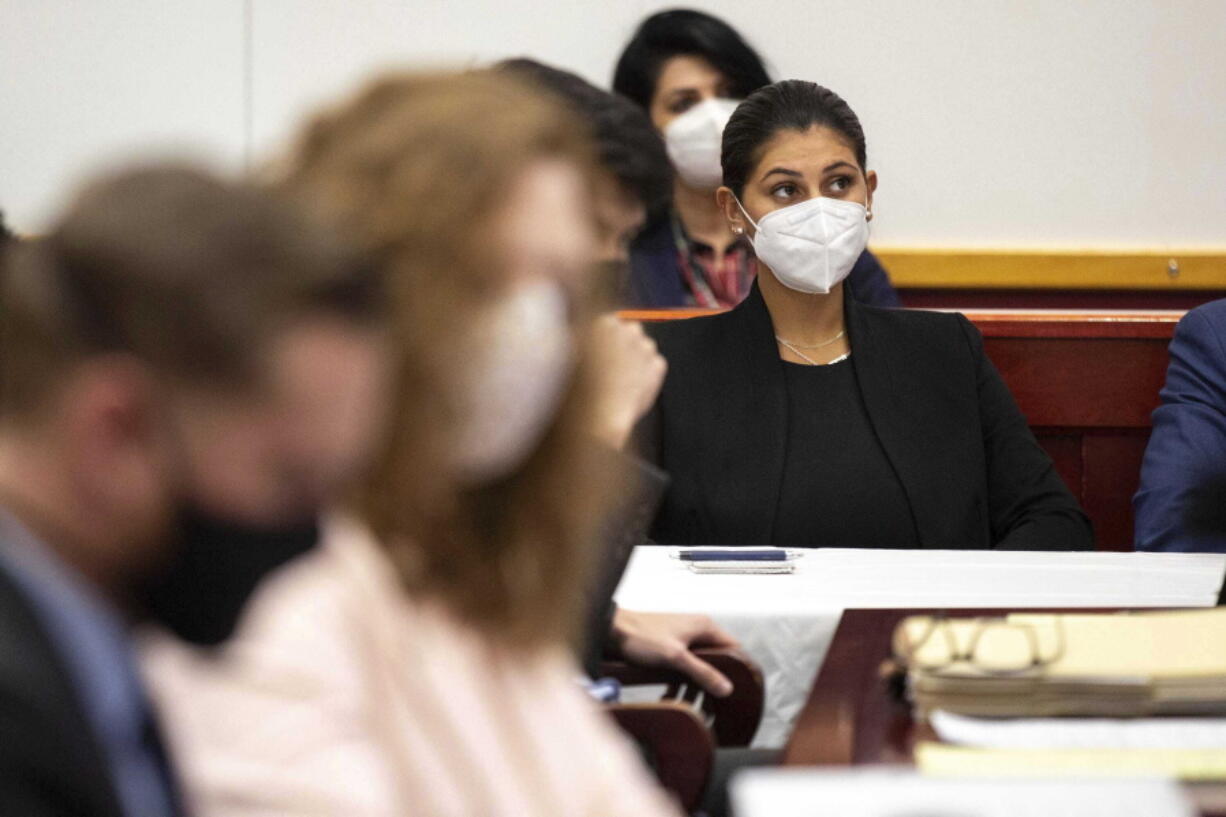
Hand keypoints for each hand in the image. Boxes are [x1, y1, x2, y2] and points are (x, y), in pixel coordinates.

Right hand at [586, 315, 666, 450]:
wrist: (598, 417)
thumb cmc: (577, 391)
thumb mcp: (570, 358)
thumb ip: (582, 340)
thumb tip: (587, 334)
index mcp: (602, 323)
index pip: (611, 322)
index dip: (607, 338)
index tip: (604, 352)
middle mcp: (626, 330)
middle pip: (631, 329)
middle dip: (625, 343)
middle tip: (613, 366)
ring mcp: (645, 347)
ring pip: (645, 346)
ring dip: (637, 357)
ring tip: (620, 381)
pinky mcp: (657, 366)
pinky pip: (655, 364)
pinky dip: (648, 374)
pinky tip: (632, 390)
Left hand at [610, 609, 739, 696]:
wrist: (611, 631)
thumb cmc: (640, 636)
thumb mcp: (675, 657)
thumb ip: (702, 672)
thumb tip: (725, 687)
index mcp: (704, 627)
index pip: (733, 648)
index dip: (737, 668)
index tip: (737, 688)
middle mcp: (696, 631)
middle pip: (715, 661)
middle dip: (710, 683)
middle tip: (710, 702)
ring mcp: (682, 640)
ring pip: (697, 668)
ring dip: (692, 687)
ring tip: (686, 703)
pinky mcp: (669, 649)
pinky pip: (682, 669)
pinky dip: (679, 683)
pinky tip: (671, 696)